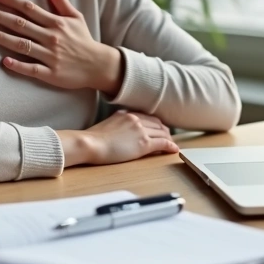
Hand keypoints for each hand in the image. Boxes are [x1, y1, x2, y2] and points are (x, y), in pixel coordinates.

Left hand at [0, 0, 123, 94]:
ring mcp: (50, 56)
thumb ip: (61, 2)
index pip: (29, 9)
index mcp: (56, 22)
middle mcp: (51, 37)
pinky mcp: (51, 73)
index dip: (11, 1)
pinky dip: (18, 65)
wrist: (99, 65)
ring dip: (2, 38)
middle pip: (20, 24)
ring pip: (22, 45)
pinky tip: (4, 61)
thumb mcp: (76, 17)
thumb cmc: (84, 40)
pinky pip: (32, 68)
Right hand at [56, 110, 178, 166]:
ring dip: (168, 139)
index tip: (159, 129)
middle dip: (164, 131)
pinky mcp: (143, 143)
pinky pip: (162, 143)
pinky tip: (174, 149)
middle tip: (168, 137)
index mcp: (127, 113)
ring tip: (171, 144)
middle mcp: (136, 119)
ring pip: (162, 133)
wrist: (90, 144)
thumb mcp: (107, 124)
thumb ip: (118, 123)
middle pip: (157, 124)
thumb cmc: (92, 138)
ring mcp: (141, 130)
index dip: (156, 124)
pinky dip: (170, 146)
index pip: (147, 117)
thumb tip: (122, 130)